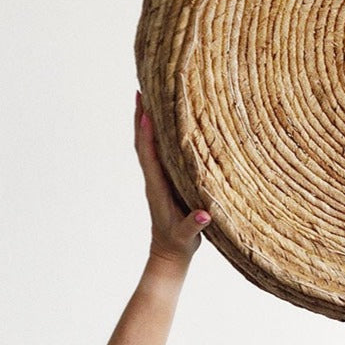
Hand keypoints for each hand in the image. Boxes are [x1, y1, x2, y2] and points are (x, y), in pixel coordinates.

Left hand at [134, 90, 210, 264]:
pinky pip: (157, 152)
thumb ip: (193, 225)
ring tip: (150, 97)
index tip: (146, 110)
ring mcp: (158, 179)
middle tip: (141, 90)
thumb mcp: (186, 236)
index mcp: (156, 187)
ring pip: (148, 145)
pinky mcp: (164, 181)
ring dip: (146, 122)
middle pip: (142, 143)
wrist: (169, 254)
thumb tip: (203, 215)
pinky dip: (157, 134)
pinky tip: (164, 124)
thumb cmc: (178, 244)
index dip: (146, 132)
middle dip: (140, 117)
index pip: (148, 155)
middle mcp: (153, 179)